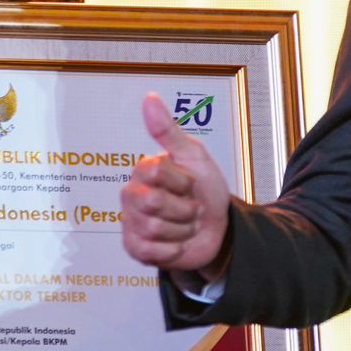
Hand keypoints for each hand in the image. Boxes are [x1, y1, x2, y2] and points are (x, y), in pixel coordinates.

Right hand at [120, 92, 230, 273]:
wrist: (219, 228)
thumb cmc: (206, 190)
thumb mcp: (194, 156)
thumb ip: (168, 130)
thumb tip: (150, 98)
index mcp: (144, 170)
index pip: (156, 172)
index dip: (181, 181)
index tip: (189, 183)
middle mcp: (131, 195)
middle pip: (152, 203)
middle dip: (183, 208)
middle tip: (190, 207)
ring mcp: (131, 223)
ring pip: (154, 229)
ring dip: (182, 229)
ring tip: (185, 224)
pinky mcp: (135, 248)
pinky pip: (152, 252)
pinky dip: (173, 249)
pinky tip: (177, 242)